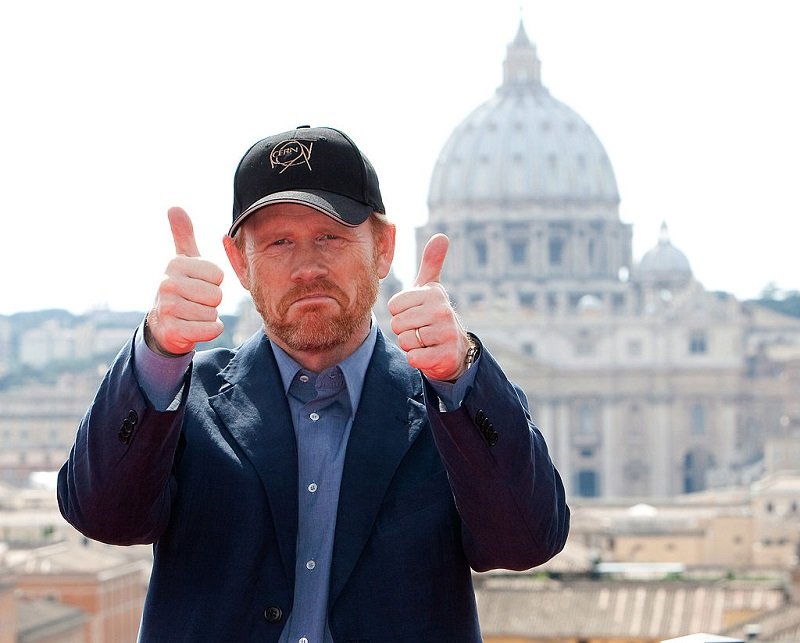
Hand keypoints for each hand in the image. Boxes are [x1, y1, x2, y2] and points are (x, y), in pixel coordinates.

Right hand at [145, 207, 224, 355]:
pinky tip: (195, 327)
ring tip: (192, 314)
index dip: (214, 282)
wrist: (164, 326)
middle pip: (217, 295)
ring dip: (208, 316)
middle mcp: (167, 284)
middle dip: (212, 301)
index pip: (218, 275)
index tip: (197, 284)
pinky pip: (212, 329)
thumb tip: (175, 207)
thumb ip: (183, 236)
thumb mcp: (183, 261)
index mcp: (175, 264)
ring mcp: (168, 308)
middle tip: (195, 302)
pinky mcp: (174, 331)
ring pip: (214, 313)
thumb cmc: (181, 288)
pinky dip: (210, 331)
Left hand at [387, 233, 469, 380]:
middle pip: (398, 323)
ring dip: (411, 345)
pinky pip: (413, 358)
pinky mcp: (445, 356)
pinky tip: (428, 354)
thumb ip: (432, 263)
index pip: (394, 305)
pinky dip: (416, 359)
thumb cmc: (435, 315)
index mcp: (434, 293)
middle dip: (404, 330)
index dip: (400, 313)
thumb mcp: (432, 289)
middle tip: (421, 329)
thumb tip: (441, 236)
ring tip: (425, 341)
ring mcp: (446, 334)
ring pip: (405, 341)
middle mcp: (442, 311)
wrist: (454, 350)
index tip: (416, 313)